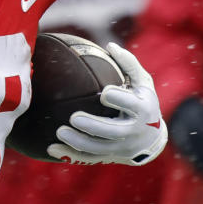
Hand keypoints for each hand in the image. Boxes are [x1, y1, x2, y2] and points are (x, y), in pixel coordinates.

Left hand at [47, 43, 167, 165]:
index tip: (104, 93)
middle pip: (112, 132)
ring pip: (97, 149)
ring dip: (77, 142)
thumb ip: (128, 64)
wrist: (152, 140)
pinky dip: (69, 154)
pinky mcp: (108, 157)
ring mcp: (120, 148)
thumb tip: (110, 45)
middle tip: (74, 117)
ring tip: (59, 131)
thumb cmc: (143, 102)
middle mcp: (133, 132)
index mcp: (142, 111)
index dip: (119, 99)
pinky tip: (50, 148)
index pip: (132, 106)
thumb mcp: (143, 83)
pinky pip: (87, 158)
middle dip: (94, 126)